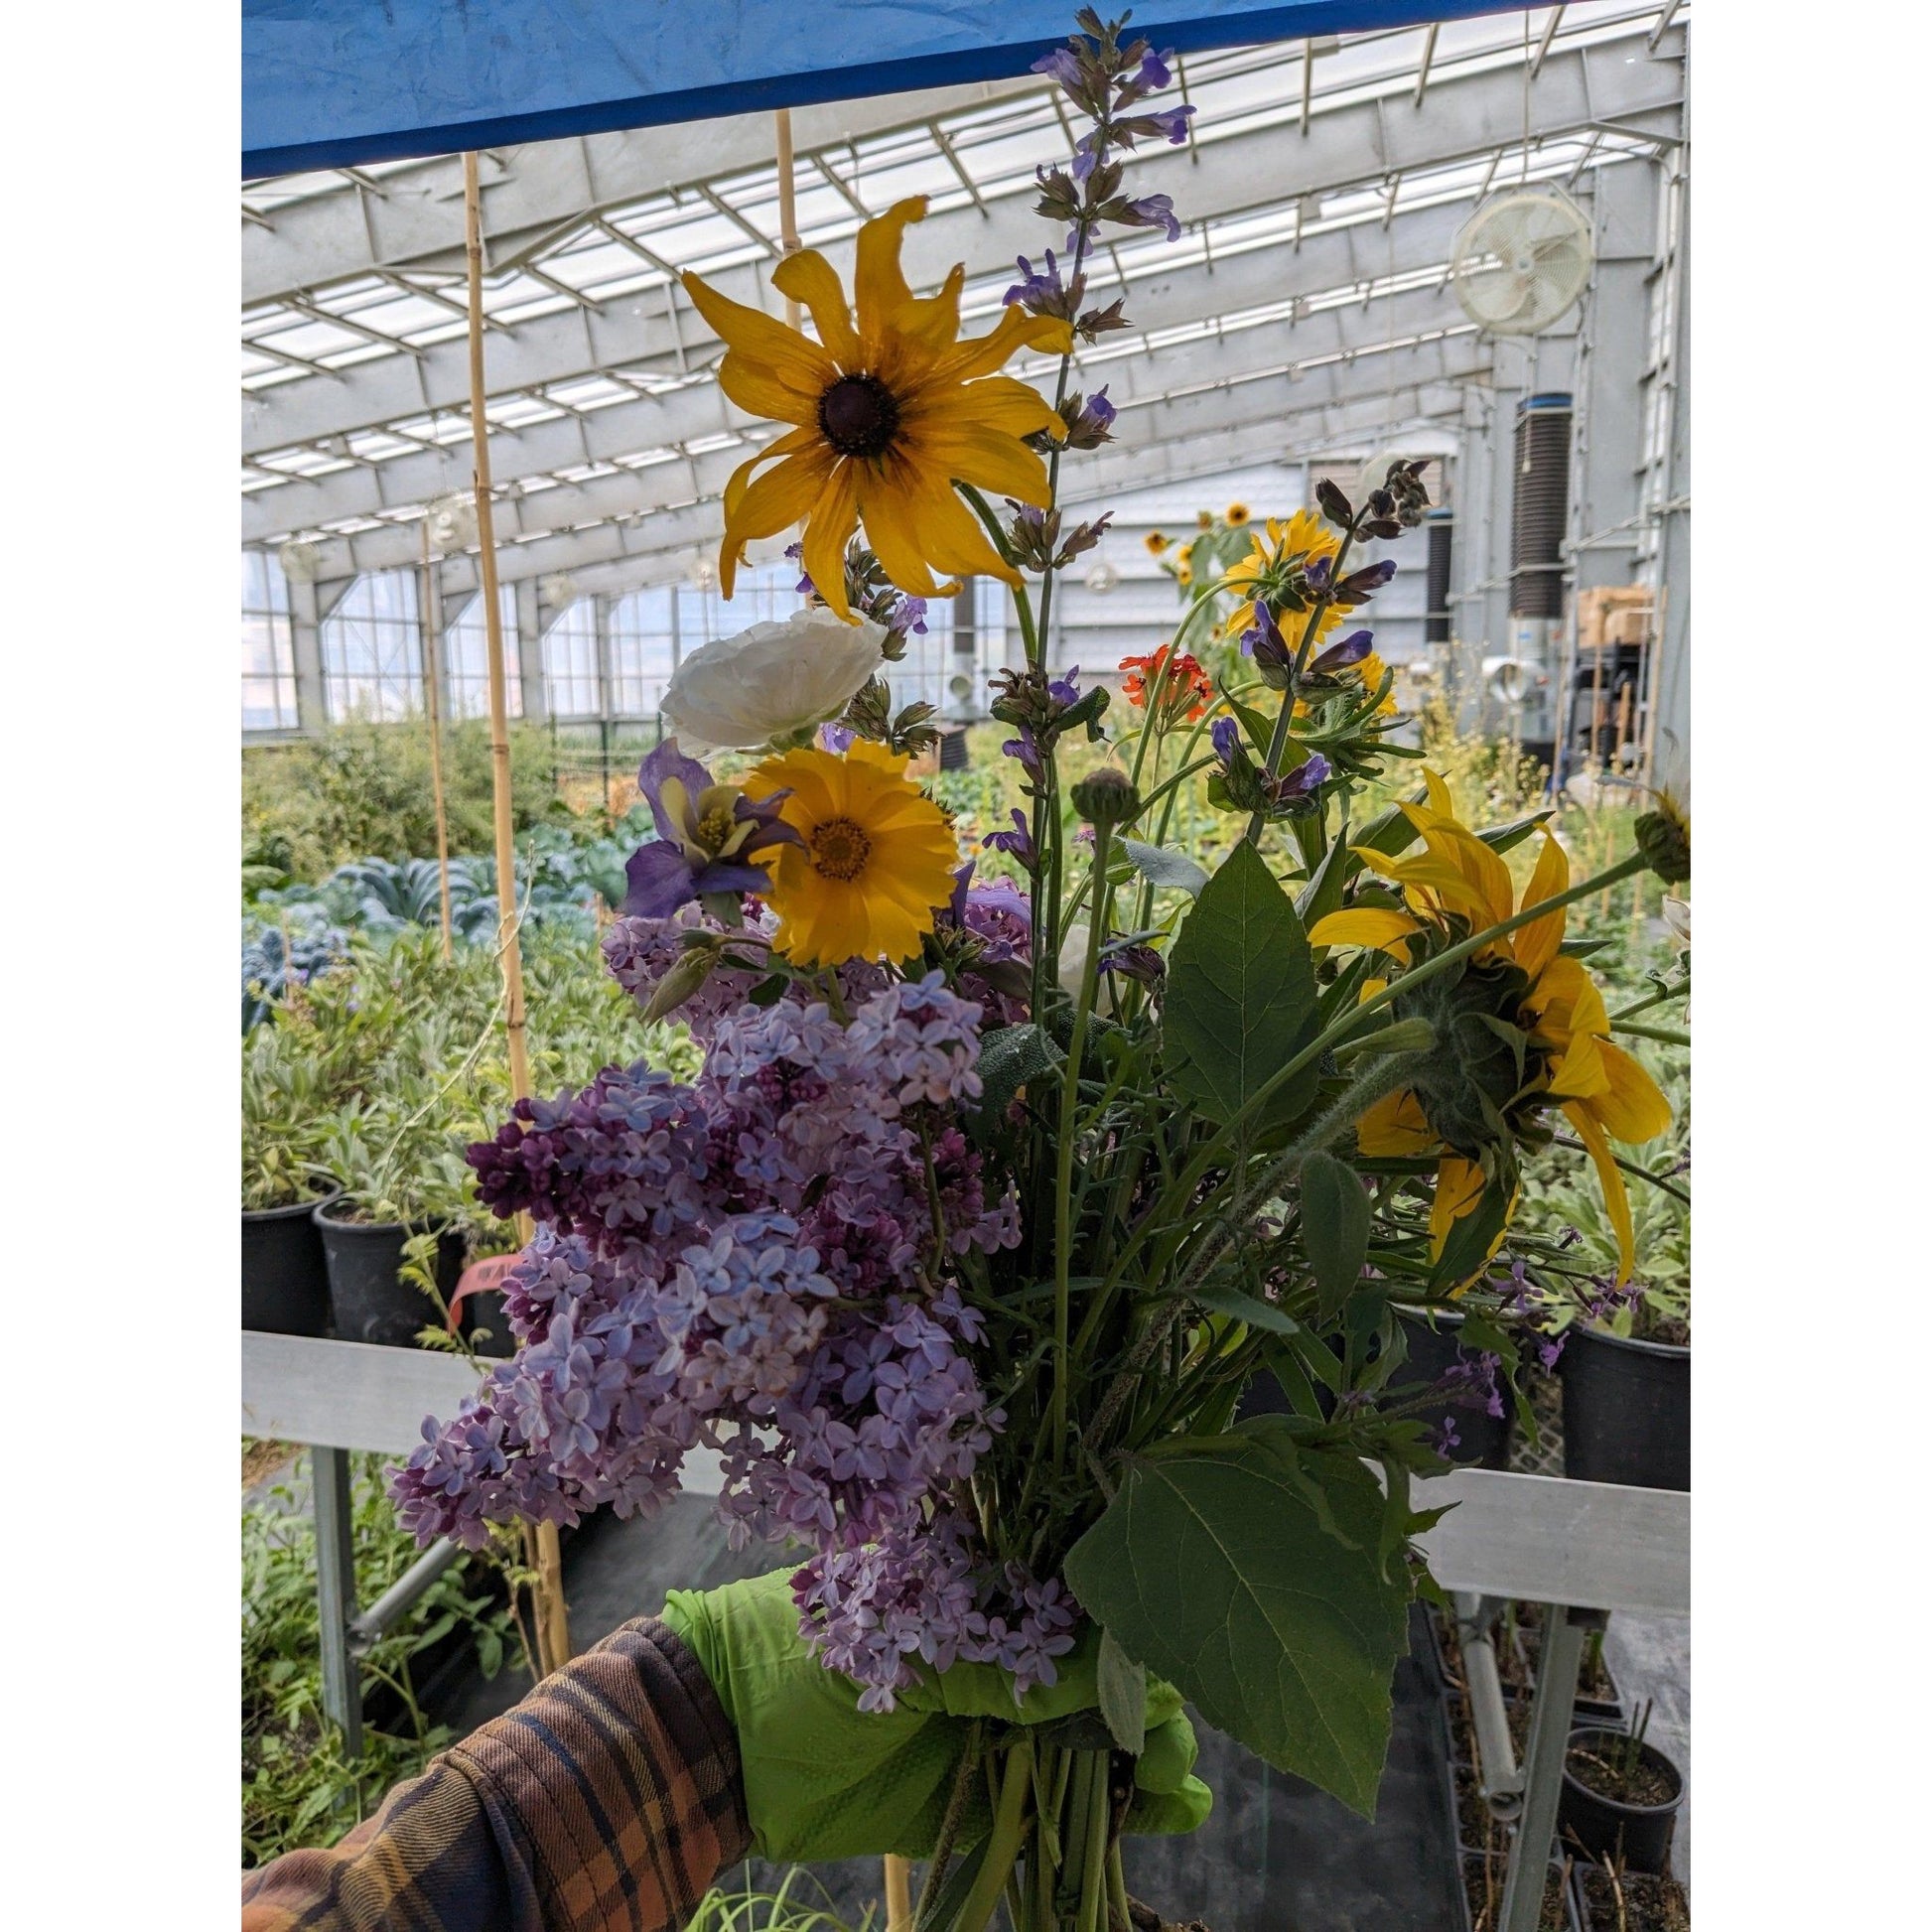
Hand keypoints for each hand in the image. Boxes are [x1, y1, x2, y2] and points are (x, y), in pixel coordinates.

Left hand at [662, 1567, 1211, 1863]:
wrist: (717, 1743)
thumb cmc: (801, 1660)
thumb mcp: (903, 1650)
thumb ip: (996, 1668)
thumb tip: (1099, 1682)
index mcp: (972, 1593)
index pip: (1072, 1604)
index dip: (1125, 1634)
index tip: (1168, 1661)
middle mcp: (991, 1655)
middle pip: (1095, 1678)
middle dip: (1144, 1706)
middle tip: (1173, 1740)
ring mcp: (986, 1726)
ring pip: (1088, 1745)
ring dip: (1146, 1764)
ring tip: (1183, 1785)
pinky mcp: (973, 1795)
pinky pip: (1054, 1805)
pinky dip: (1111, 1815)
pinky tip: (1168, 1816)